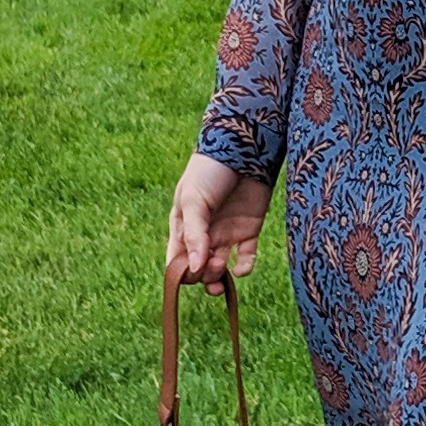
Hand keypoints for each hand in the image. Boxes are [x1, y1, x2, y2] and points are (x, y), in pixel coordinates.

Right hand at [166, 150, 272, 288]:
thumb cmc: (209, 171)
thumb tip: (193, 268)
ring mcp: (226, 233)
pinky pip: (245, 259)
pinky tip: (240, 268)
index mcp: (183, 225)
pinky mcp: (249, 231)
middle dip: (202, 275)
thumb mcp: (194, 200)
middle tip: (210, 265)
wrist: (244, 150)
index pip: (176, 259)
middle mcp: (204, 233)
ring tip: (221, 266)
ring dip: (219, 275)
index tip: (190, 272)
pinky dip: (244, 268)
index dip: (181, 272)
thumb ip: (194, 235)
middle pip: (198, 268)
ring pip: (220, 268)